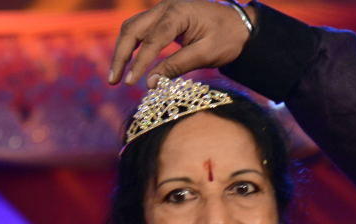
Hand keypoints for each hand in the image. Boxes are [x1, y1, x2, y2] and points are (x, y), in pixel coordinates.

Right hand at [109, 0, 251, 86]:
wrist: (241, 24)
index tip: (131, 83)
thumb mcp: (206, 54)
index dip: (140, 62)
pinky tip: (128, 65)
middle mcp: (165, 7)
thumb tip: (151, 84)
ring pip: (131, 28)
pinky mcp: (163, 18)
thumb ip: (178, 67)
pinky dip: (131, 46)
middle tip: (114, 81)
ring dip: (121, 51)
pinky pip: (140, 30)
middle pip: (132, 29)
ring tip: (116, 77)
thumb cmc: (227, 38)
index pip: (152, 39)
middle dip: (120, 56)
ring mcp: (163, 10)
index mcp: (178, 13)